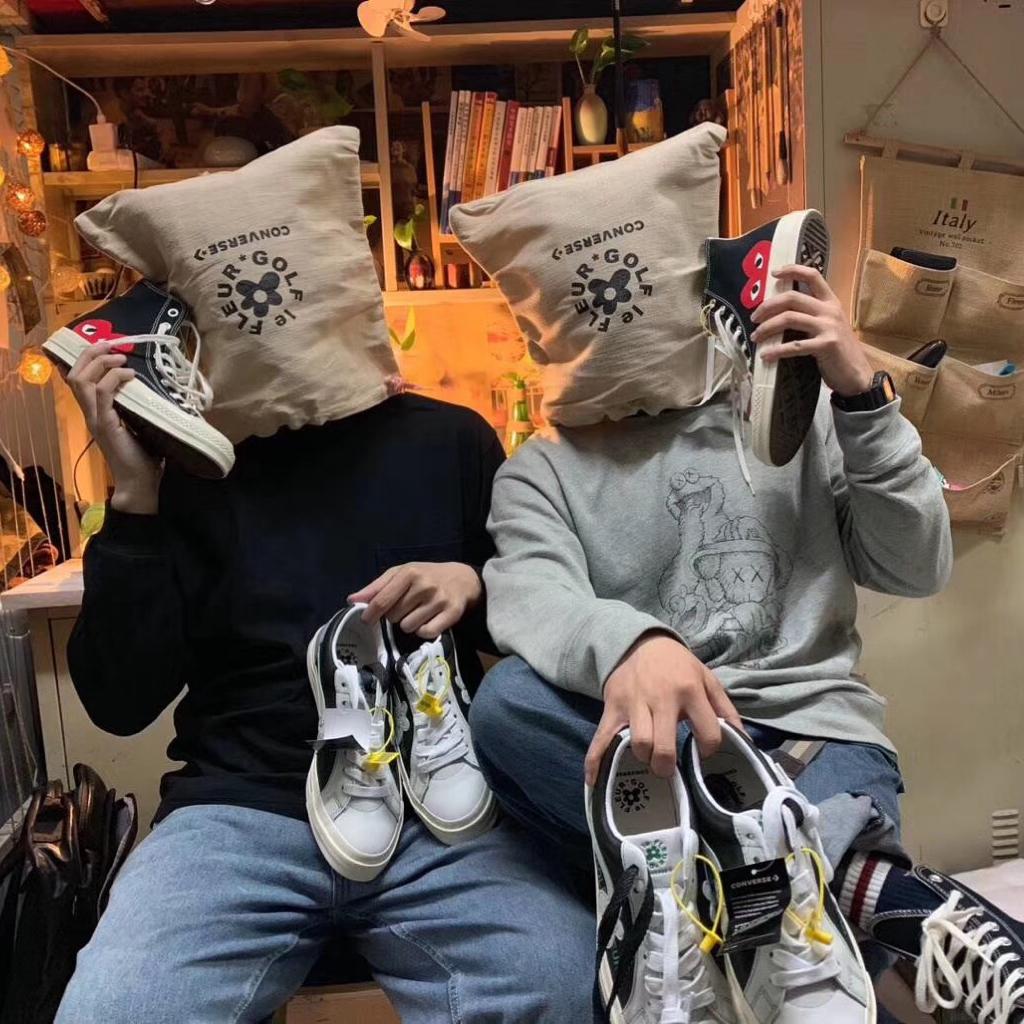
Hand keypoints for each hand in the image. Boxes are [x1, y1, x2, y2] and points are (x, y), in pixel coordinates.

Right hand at [65, 342, 161, 514]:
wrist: (139, 483)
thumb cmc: (142, 457)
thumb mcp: (139, 425)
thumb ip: (137, 408)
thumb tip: (153, 389)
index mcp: (95, 413)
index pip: (78, 380)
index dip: (87, 359)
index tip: (106, 346)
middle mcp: (90, 414)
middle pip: (75, 375)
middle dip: (90, 354)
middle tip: (111, 344)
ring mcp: (95, 419)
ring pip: (82, 381)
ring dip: (101, 363)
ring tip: (121, 358)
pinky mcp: (106, 425)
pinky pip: (103, 394)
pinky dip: (115, 379)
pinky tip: (130, 375)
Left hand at [349, 562, 482, 637]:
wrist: (464, 579)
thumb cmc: (426, 576)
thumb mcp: (401, 574)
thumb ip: (377, 587)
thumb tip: (352, 600)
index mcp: (409, 573)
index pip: (382, 600)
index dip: (371, 613)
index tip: (366, 620)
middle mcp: (424, 586)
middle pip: (393, 616)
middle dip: (395, 615)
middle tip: (407, 606)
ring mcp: (438, 600)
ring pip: (408, 627)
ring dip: (409, 624)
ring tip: (419, 612)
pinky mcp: (451, 614)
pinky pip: (426, 633)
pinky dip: (424, 631)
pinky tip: (429, 620)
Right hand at [585, 634, 742, 785]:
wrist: (641, 642)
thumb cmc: (678, 666)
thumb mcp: (707, 679)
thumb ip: (726, 709)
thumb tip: (744, 741)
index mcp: (690, 691)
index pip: (708, 734)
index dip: (709, 751)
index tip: (702, 752)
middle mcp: (661, 698)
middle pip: (663, 746)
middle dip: (665, 766)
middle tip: (667, 768)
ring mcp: (634, 703)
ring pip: (638, 744)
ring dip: (643, 759)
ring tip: (647, 759)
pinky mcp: (613, 706)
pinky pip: (602, 737)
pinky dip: (596, 760)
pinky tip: (595, 781)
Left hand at [750, 266, 874, 397]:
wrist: (857, 374)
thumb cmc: (837, 351)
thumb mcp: (827, 326)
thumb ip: (810, 315)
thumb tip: (778, 311)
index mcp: (830, 301)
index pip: (812, 276)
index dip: (792, 270)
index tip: (774, 273)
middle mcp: (830, 310)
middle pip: (792, 297)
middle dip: (768, 306)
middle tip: (754, 318)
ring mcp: (829, 327)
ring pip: (789, 318)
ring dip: (767, 327)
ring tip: (756, 337)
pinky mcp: (826, 345)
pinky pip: (794, 346)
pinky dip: (776, 351)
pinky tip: (765, 356)